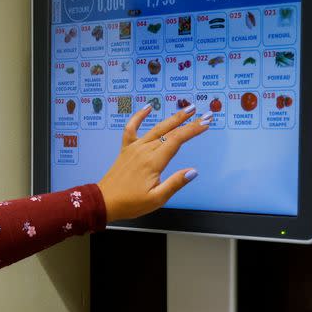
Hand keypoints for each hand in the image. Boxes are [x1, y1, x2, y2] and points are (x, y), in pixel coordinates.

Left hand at [97, 104, 209, 222]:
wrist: (104, 201)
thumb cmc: (130, 203)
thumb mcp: (156, 199)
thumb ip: (175, 183)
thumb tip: (192, 171)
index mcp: (153, 162)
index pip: (177, 140)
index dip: (193, 130)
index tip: (206, 123)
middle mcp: (144, 150)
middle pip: (170, 132)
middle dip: (188, 122)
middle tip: (205, 113)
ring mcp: (134, 148)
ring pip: (156, 128)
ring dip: (172, 118)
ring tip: (187, 109)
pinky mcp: (126, 149)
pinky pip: (131, 128)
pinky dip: (138, 116)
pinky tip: (147, 107)